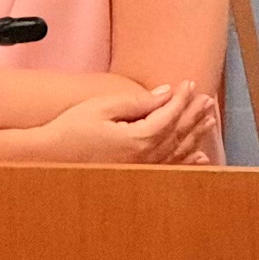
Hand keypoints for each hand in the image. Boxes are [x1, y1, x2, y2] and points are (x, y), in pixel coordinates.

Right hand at [38, 83, 220, 163]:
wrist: (49, 158)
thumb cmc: (71, 129)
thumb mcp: (102, 107)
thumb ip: (137, 102)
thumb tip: (164, 94)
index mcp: (138, 139)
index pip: (169, 115)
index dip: (181, 98)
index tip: (189, 84)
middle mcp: (144, 158)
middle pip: (177, 133)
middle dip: (193, 114)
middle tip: (207, 99)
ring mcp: (140, 169)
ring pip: (177, 151)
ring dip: (194, 134)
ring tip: (209, 120)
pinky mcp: (134, 175)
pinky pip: (168, 168)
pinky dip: (186, 160)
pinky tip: (198, 156)